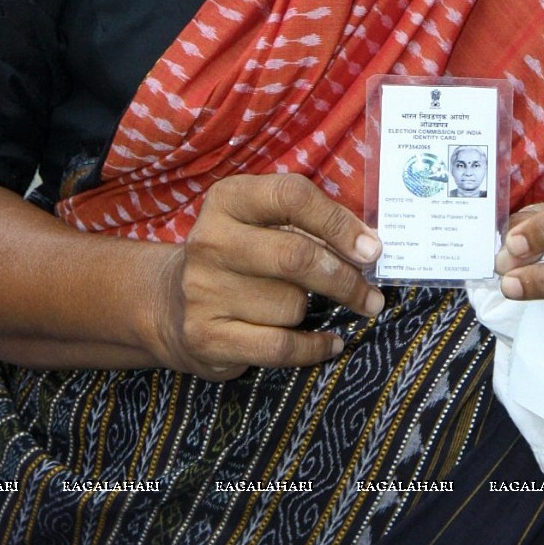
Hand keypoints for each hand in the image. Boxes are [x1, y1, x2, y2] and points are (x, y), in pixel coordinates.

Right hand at [149, 174, 383, 380]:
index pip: (292, 196)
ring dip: (312, 311)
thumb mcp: (261, 225)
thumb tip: (369, 247)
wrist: (171, 304)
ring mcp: (203, 290)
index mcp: (228, 199)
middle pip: (296, 256)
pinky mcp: (205, 336)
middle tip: (372, 295)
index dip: (338, 223)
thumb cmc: (240, 257)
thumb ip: (308, 225)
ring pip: (291, 305)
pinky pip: (280, 346)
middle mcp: (210, 240)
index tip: (371, 249)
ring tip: (306, 309)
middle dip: (343, 279)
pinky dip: (313, 348)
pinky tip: (328, 344)